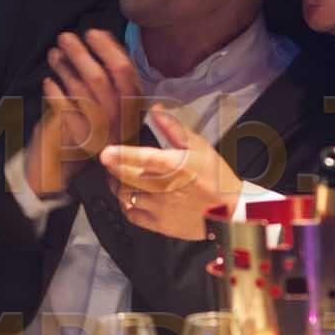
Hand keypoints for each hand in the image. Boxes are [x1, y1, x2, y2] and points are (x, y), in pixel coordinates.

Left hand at [24, 29, 141, 195]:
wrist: (73, 176)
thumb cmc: (93, 131)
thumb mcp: (112, 104)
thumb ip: (111, 76)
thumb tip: (101, 38)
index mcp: (132, 109)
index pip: (125, 73)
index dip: (108, 48)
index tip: (92, 33)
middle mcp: (119, 121)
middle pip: (100, 78)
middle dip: (80, 53)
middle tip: (64, 38)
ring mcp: (99, 132)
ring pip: (80, 91)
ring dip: (64, 68)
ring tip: (54, 55)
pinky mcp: (77, 141)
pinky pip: (64, 110)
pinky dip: (54, 92)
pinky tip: (48, 82)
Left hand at [99, 104, 242, 240]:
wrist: (228, 212)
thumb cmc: (215, 177)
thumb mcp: (199, 146)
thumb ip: (173, 127)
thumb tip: (155, 109)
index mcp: (175, 166)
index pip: (144, 159)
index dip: (122, 155)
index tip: (106, 153)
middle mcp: (165, 188)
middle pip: (127, 177)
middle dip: (114, 167)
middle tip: (111, 160)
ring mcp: (160, 209)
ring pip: (125, 195)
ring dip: (117, 184)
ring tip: (118, 176)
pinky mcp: (158, 224)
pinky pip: (131, 214)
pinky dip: (124, 203)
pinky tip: (128, 196)